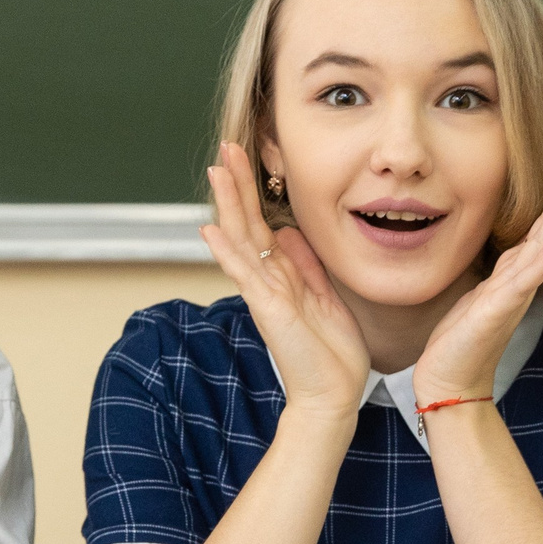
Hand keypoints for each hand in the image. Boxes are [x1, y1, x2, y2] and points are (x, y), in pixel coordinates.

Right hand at [201, 142, 370, 420]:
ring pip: (241, 240)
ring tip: (216, 171)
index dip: (255, 191)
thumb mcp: (325, 297)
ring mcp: (265, 294)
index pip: (263, 224)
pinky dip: (227, 251)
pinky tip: (210, 229)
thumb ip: (307, 265)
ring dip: (229, 204)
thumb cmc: (331, 355)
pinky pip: (244, 274)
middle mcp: (268, 281)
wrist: (332, 397)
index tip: (250, 157)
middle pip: (247, 223)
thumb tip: (289, 231)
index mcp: (283, 276)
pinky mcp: (268, 309)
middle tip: (227, 147)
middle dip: (238, 184)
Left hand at [414, 146, 542, 408]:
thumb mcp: (483, 293)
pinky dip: (540, 261)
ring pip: (542, 246)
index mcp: (514, 271)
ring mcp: (512, 294)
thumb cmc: (463, 340)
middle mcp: (520, 279)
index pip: (541, 222)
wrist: (451, 383)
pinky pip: (522, 281)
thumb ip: (503, 270)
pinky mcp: (497, 311)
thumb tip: (519, 248)